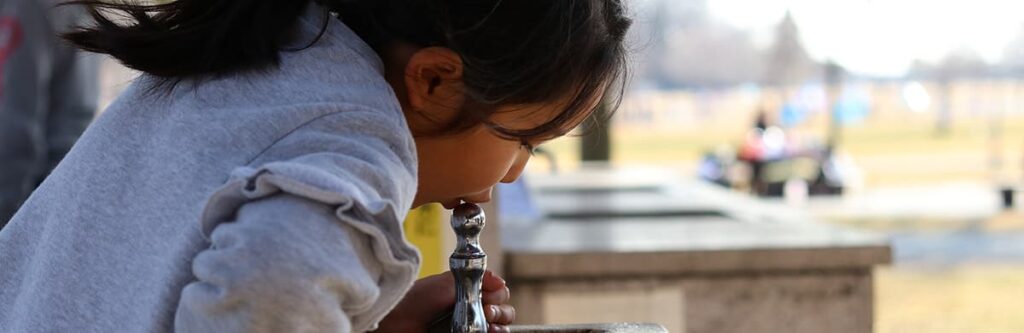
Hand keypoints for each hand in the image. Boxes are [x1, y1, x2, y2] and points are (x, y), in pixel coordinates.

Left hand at [374, 270, 514, 332]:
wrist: (395, 321)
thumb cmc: (417, 299)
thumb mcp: (446, 282)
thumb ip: (475, 279)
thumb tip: (500, 282)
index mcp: (469, 293)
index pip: (498, 295)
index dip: (498, 295)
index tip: (489, 296)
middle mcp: (472, 311)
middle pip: (503, 314)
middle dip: (501, 311)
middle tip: (488, 311)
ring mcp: (468, 329)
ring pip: (499, 330)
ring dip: (500, 326)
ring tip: (489, 325)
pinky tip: (487, 332)